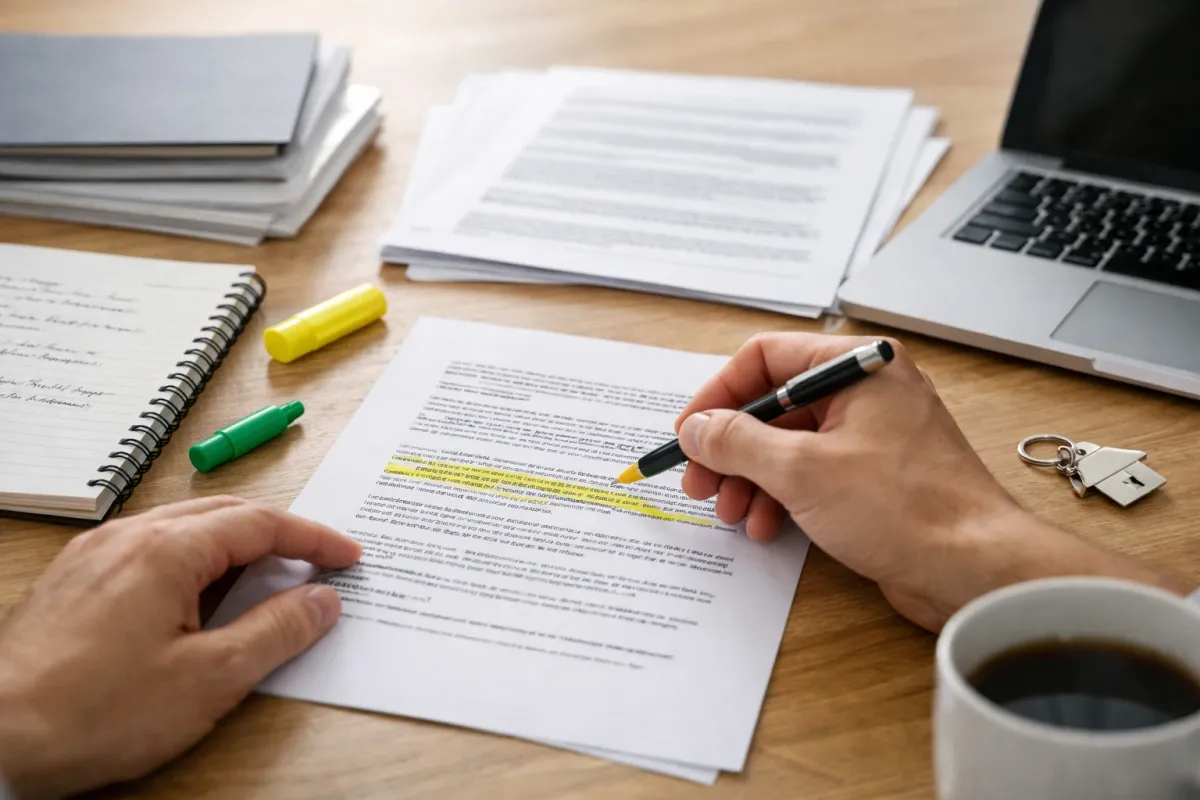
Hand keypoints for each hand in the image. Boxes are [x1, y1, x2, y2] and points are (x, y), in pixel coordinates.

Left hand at [0, 496, 361, 798]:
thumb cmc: (93, 713)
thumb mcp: (210, 679)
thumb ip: (276, 632)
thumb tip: (321, 600)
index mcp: (167, 550)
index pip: (261, 524)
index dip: (313, 539)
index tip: (347, 556)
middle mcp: (128, 536)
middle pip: (223, 515)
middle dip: (277, 535)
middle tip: (316, 563)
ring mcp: (95, 554)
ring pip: (183, 528)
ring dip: (233, 546)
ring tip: (264, 581)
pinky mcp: (74, 579)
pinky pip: (148, 549)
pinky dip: (191, 560)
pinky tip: (196, 598)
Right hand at [675, 333, 1190, 630]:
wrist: (974, 568)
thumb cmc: (906, 508)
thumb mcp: (801, 470)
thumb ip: (737, 441)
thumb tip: (697, 428)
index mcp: (858, 366)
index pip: (767, 357)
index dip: (720, 394)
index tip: (689, 432)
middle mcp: (867, 391)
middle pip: (774, 405)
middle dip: (730, 447)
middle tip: (698, 482)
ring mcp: (873, 435)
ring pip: (790, 444)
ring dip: (751, 478)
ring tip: (731, 512)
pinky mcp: (876, 476)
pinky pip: (813, 473)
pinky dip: (783, 496)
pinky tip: (767, 526)